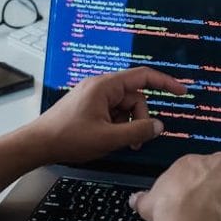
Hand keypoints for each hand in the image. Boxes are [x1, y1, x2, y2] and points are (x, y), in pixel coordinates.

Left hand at [29, 69, 185, 164]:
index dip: (166, 82)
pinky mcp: (88, 106)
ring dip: (128, 125)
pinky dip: (116, 125)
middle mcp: (100, 86)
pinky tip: (109, 140)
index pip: (143, 76)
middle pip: (134, 97)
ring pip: (124, 107)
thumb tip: (159, 126)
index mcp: (106, 86)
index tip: (182, 92)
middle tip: (135, 141)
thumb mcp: (108, 138)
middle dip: (140, 119)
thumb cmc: (69, 138)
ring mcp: (93, 96)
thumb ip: (138, 131)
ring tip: (120, 143)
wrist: (38, 144)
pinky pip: (112, 112)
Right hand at [129, 152, 220, 220]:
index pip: (203, 167)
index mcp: (189, 163)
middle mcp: (212, 160)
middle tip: (220, 202)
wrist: (188, 217)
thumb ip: (142, 198)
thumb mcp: (148, 202)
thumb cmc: (170, 210)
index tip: (204, 198)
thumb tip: (134, 199)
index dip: (206, 184)